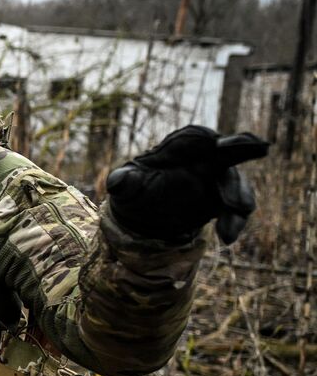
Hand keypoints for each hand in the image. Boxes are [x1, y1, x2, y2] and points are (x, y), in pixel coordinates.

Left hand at [106, 126, 268, 243]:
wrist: (144, 217)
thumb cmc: (133, 191)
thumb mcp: (125, 187)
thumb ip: (123, 182)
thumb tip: (116, 182)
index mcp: (176, 149)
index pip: (193, 137)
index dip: (206, 138)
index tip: (217, 141)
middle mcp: (202, 160)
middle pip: (226, 151)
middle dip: (242, 149)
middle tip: (260, 148)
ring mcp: (215, 180)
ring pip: (235, 182)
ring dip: (240, 195)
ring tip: (237, 209)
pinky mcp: (222, 200)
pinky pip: (236, 208)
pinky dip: (235, 220)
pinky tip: (227, 238)